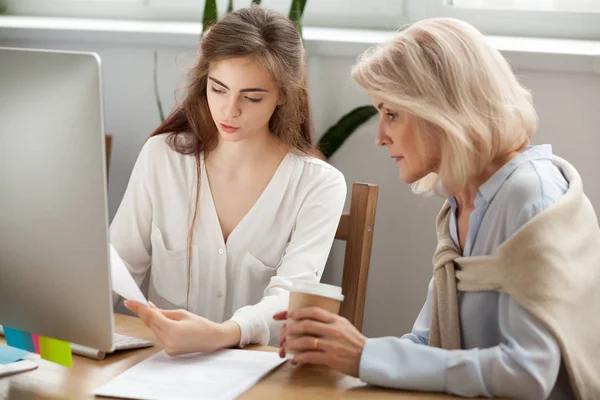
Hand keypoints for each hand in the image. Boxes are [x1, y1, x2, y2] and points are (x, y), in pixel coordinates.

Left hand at [124, 300, 240, 355]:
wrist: (212, 339)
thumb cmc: (201, 325)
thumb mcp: (182, 314)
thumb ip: (163, 312)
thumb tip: (149, 307)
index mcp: (172, 330)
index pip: (150, 316)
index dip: (138, 308)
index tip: (129, 302)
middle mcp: (168, 341)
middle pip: (150, 324)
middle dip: (143, 313)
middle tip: (134, 302)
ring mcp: (168, 348)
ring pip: (154, 330)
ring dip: (152, 321)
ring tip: (154, 312)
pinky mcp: (169, 351)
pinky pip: (160, 336)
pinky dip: (159, 328)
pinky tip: (163, 323)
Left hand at [275, 307, 366, 376]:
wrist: (367, 358)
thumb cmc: (356, 343)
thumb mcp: (344, 325)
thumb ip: (330, 321)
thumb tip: (313, 319)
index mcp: (336, 320)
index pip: (314, 311)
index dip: (299, 311)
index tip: (290, 314)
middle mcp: (333, 330)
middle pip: (307, 324)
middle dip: (292, 326)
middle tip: (286, 329)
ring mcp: (331, 344)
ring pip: (305, 340)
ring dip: (293, 343)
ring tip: (287, 344)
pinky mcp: (330, 358)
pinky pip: (310, 356)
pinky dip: (300, 357)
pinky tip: (295, 358)